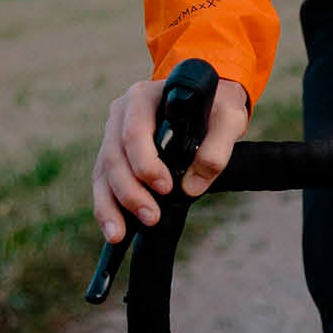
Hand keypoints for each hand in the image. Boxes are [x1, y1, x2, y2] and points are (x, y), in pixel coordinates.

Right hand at [92, 76, 250, 242]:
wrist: (207, 100)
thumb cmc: (216, 106)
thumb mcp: (228, 119)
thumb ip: (217, 149)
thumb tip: (191, 188)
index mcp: (143, 98)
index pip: (134, 132)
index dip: (145, 163)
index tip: (166, 188)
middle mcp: (121, 115)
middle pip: (114, 156)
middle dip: (130, 192)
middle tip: (151, 217)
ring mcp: (113, 135)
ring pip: (103, 173)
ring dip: (111, 205)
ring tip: (118, 234)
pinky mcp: (115, 155)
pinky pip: (104, 183)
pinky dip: (108, 207)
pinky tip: (114, 230)